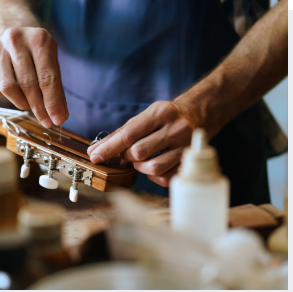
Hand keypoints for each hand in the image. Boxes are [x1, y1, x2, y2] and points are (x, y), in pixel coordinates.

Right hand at [0, 27, 68, 127]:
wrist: (17, 34)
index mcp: (39, 39)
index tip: (58, 120)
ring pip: (8, 87)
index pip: (48, 78)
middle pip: (28, 84)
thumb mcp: (52, 65)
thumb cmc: (38, 55)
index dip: (53, 102)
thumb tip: (60, 116)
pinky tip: (10, 90)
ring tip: (29, 104)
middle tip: (46, 121)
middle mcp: (15, 40)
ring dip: (21, 102)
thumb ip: (57, 89)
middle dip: (39, 108)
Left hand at [87, 101, 201, 186]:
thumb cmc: (164, 118)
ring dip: (140, 167)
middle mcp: (176, 128)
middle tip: (127, 153)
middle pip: (138, 153)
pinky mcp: (190, 161)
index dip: (108, 148)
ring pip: (152, 168)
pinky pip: (164, 177)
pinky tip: (154, 164)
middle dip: (127, 157)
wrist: (198, 114)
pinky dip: (153, 175)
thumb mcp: (144, 117)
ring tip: (141, 159)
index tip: (95, 157)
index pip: (128, 135)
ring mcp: (186, 145)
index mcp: (160, 113)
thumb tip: (94, 151)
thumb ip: (120, 134)